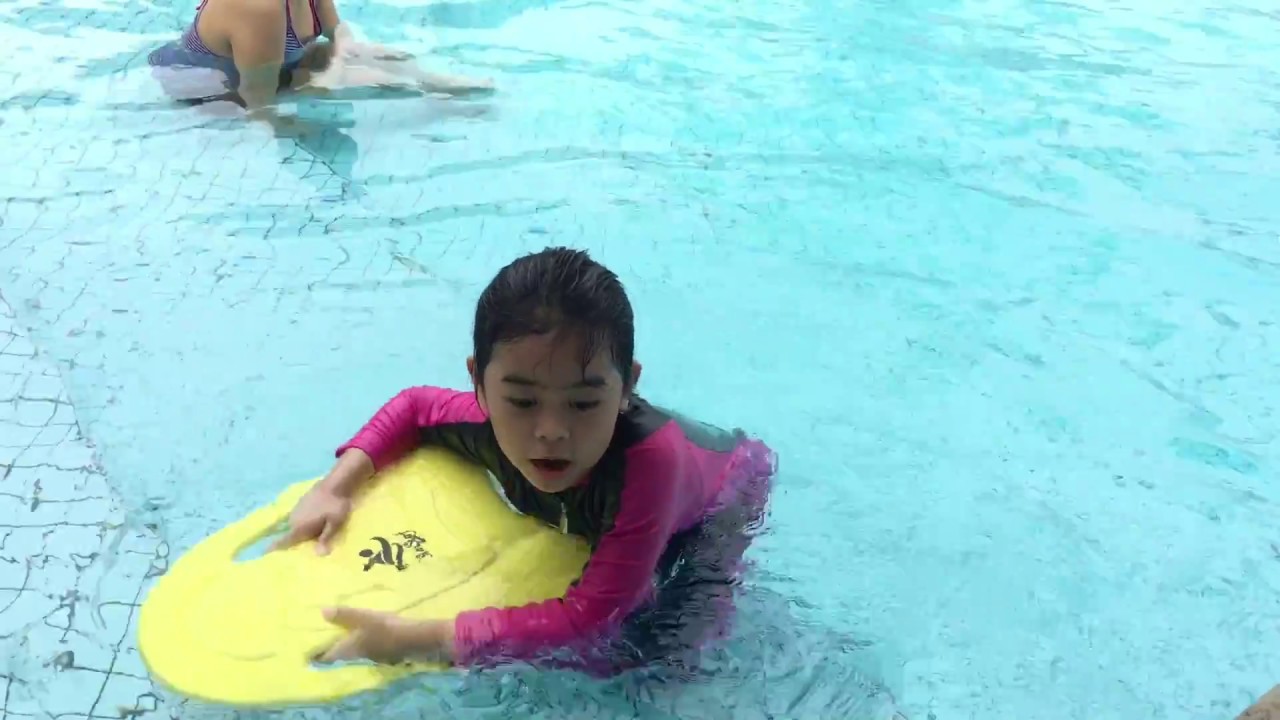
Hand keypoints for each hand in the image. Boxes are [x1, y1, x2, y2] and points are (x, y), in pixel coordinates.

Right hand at [269, 486, 352, 554]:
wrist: (335, 482)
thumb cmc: (335, 504)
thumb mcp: (335, 523)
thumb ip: (326, 538)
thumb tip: (319, 554)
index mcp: (300, 526)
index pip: (285, 540)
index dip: (274, 546)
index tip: (264, 551)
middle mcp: (294, 518)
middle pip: (291, 533)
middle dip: (293, 539)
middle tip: (300, 547)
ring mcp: (297, 508)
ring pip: (295, 524)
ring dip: (299, 529)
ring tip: (307, 534)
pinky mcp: (301, 501)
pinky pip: (299, 516)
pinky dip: (303, 520)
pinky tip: (312, 519)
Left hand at [315, 607, 453, 664]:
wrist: (415, 638)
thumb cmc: (384, 628)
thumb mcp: (363, 618)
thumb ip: (343, 615)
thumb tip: (322, 611)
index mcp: (349, 650)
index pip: (327, 657)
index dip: (317, 654)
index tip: (308, 650)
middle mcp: (358, 657)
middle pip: (340, 655)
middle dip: (332, 648)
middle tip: (323, 638)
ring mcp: (372, 655)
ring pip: (354, 651)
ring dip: (348, 644)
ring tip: (342, 634)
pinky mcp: (384, 651)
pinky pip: (367, 647)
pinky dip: (362, 641)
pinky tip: (364, 633)